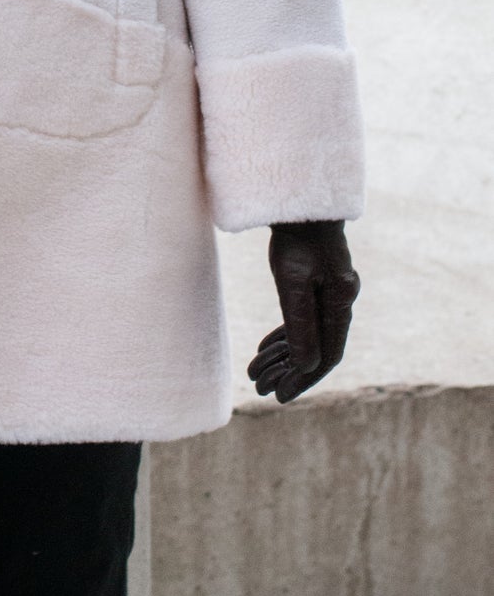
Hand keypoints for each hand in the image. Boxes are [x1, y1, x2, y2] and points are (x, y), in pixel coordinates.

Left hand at [247, 219, 359, 403]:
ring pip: (306, 335)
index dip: (303, 378)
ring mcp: (328, 291)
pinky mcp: (314, 282)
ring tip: (254, 375)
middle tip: (260, 389)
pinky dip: (283, 336)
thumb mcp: (293, 282)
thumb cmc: (296, 238)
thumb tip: (306, 367)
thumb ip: (301, 324)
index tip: (279, 396)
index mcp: (341, 304)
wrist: (298, 199)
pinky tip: (265, 349)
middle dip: (287, 372)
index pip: (326, 355)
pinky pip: (302, 319)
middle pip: (316, 349)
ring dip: (281, 357)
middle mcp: (339, 301)